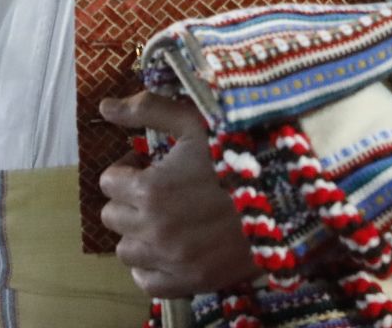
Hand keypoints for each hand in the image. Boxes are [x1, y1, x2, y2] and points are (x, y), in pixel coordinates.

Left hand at [99, 92, 256, 297]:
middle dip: (129, 200)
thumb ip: (147, 110)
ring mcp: (172, 259)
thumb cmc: (239, 153)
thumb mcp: (195, 122)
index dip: (126, 170)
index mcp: (150, 188)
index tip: (146, 166)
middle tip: (156, 191)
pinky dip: (149, 268)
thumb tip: (105, 107)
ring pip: (126, 251)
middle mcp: (154, 228)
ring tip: (162, 219)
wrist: (286, 195)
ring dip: (137, 233)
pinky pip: (148, 283)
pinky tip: (165, 250)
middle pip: (113, 217)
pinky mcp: (191, 281)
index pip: (109, 182)